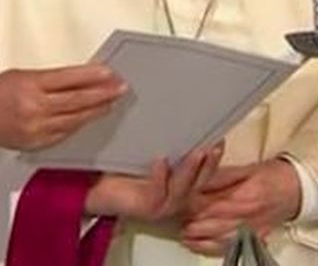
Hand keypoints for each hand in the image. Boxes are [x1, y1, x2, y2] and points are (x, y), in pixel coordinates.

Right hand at [0, 65, 125, 150]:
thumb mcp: (21, 75)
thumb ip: (49, 79)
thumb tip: (79, 79)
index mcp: (30, 85)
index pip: (69, 79)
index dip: (93, 76)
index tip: (110, 73)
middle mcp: (35, 107)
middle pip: (77, 101)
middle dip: (102, 94)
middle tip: (120, 88)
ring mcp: (37, 128)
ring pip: (75, 119)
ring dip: (95, 111)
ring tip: (110, 103)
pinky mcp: (37, 143)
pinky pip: (65, 133)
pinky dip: (79, 124)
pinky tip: (89, 118)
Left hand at [85, 144, 222, 221]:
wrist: (96, 187)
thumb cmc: (123, 167)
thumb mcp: (149, 150)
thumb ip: (166, 139)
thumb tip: (180, 108)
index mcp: (183, 183)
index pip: (206, 171)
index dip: (216, 157)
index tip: (221, 138)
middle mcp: (177, 196)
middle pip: (202, 181)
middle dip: (211, 163)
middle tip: (216, 144)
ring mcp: (164, 204)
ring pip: (183, 188)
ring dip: (191, 169)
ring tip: (198, 151)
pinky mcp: (146, 209)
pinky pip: (157, 193)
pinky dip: (161, 176)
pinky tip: (161, 160)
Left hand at [180, 159, 301, 255]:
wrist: (298, 190)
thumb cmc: (273, 176)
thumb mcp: (247, 168)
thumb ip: (222, 175)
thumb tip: (198, 179)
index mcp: (244, 195)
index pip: (209, 201)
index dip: (190, 202)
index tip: (177, 200)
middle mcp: (246, 216)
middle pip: (210, 222)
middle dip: (191, 221)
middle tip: (175, 217)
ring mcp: (250, 229)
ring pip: (216, 238)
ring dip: (197, 237)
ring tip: (183, 233)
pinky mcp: (253, 238)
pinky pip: (228, 247)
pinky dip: (209, 248)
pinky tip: (196, 245)